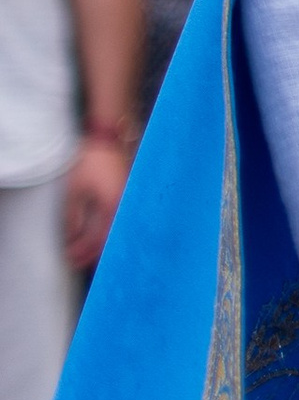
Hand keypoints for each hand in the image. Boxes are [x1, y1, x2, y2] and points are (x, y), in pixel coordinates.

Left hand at [61, 130, 130, 271]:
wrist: (108, 138)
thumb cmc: (91, 161)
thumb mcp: (75, 189)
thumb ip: (73, 216)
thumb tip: (72, 237)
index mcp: (113, 208)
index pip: (99, 240)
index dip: (83, 252)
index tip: (70, 260)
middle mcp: (124, 207)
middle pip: (109, 239)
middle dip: (92, 253)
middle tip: (77, 262)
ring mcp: (127, 201)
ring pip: (114, 230)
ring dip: (100, 243)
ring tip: (86, 252)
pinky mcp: (126, 195)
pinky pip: (117, 219)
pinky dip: (106, 230)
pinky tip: (99, 233)